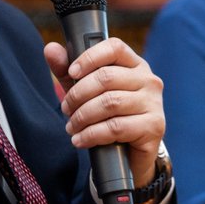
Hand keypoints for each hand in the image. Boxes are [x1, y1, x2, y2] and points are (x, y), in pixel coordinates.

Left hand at [44, 38, 164, 186]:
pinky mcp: (154, 127)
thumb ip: (69, 72)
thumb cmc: (110, 117)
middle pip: (107, 77)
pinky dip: (91, 134)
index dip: (89, 57)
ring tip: (71, 127)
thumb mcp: (87, 92)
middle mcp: (148, 80)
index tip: (72, 72)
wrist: (131, 155)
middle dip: (78, 94)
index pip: (114, 48)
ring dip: (82, 116)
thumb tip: (50, 49)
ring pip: (110, 103)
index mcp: (135, 65)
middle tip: (66, 108)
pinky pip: (116, 127)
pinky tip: (80, 139)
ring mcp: (154, 103)